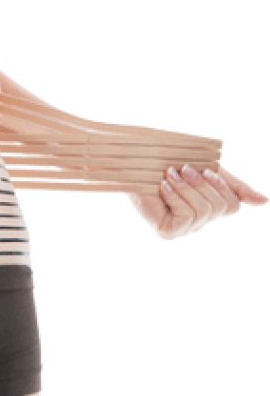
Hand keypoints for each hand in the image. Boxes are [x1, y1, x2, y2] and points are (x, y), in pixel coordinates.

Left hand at [129, 164, 266, 239]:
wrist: (138, 163)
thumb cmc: (170, 165)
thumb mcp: (209, 172)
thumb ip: (235, 187)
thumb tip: (265, 201)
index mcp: (210, 209)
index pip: (232, 206)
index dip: (222, 187)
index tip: (206, 170)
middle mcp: (199, 222)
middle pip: (218, 208)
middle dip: (200, 185)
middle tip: (182, 169)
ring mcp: (183, 230)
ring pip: (202, 211)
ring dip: (186, 188)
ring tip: (169, 176)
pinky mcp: (167, 232)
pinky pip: (186, 216)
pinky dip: (175, 197)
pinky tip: (163, 188)